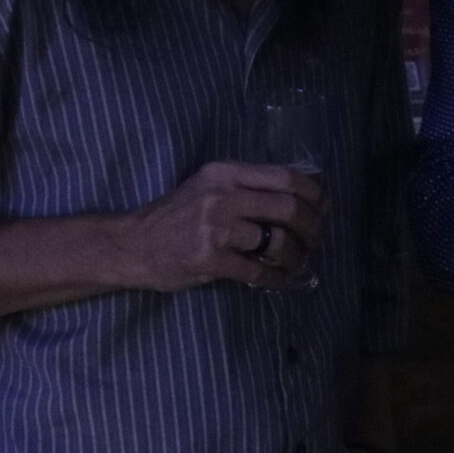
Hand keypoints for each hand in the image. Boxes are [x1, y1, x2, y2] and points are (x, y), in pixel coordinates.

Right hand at [115, 162, 324, 292]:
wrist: (133, 244)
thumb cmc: (176, 216)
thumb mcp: (210, 186)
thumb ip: (249, 187)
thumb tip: (305, 197)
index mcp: (226, 173)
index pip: (286, 177)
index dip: (313, 194)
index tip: (321, 207)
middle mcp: (222, 196)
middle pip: (289, 208)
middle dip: (312, 227)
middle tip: (315, 240)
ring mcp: (216, 229)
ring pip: (278, 242)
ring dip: (295, 255)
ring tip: (295, 261)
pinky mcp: (210, 260)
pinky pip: (258, 271)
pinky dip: (276, 278)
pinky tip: (277, 279)